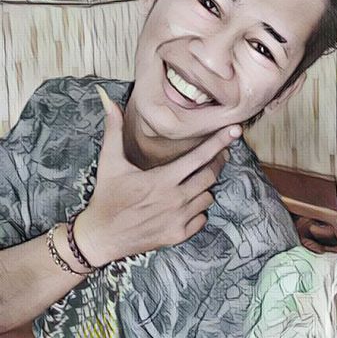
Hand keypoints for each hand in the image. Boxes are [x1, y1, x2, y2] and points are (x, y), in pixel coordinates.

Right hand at [74, 87, 240, 265]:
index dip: (219, 142)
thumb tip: (108, 100)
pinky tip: (185, 204)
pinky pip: (202, 218)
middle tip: (219, 154)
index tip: (235, 131)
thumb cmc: (106, 197)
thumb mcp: (109, 162)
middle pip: (210, 176)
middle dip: (217, 162)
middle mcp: (175, 200)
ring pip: (208, 197)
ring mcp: (178, 220)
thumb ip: (114, 130)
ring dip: (204, 187)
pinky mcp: (178, 236)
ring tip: (192, 181)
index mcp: (162, 179)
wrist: (101, 237)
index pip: (199, 157)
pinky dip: (198, 210)